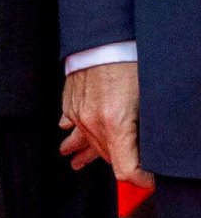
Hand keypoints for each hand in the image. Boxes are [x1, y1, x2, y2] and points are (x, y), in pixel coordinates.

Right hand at [60, 61, 151, 187]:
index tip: (149, 180)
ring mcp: (78, 113)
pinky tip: (67, 133)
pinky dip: (74, 131)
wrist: (104, 37)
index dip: (140, 179)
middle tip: (129, 172)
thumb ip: (147, 129)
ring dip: (86, 152)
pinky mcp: (70, 102)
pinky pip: (70, 123)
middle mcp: (92, 123)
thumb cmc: (129, 61)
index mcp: (115, 125)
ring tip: (76, 162)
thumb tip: (150, 147)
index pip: (125, 170)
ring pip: (86, 141)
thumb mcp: (148, 101)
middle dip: (119, 163)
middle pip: (106, 157)